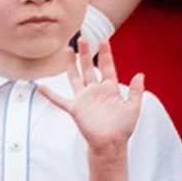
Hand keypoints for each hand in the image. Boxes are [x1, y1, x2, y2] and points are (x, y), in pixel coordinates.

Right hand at [39, 36, 144, 154]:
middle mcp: (95, 90)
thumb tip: (140, 75)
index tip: (104, 38)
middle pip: (88, 67)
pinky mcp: (75, 108)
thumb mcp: (133, 107)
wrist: (111, 143)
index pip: (107, 66)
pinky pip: (60, 100)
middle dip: (86, 52)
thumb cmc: (122, 128)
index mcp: (110, 88)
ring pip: (75, 77)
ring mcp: (84, 98)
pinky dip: (50, 94)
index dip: (105, 53)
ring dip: (71, 64)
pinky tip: (41, 87)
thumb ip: (137, 91)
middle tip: (82, 37)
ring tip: (67, 49)